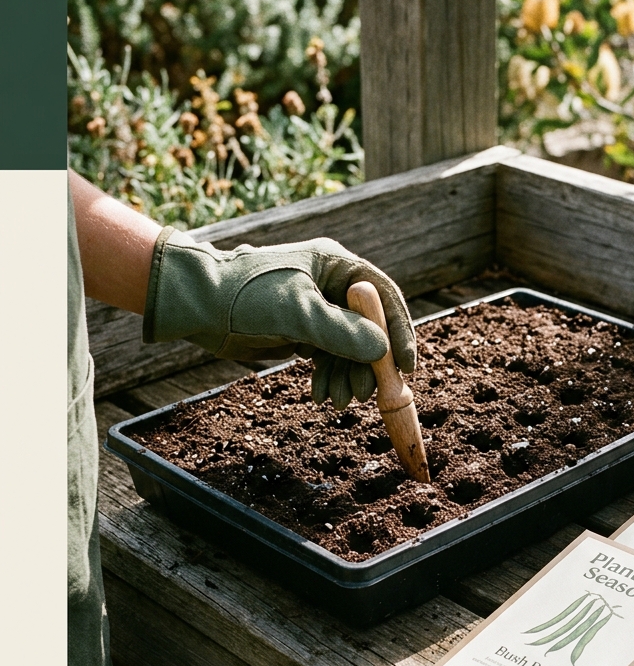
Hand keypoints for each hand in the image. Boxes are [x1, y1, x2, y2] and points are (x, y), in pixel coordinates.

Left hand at [144, 229, 415, 408]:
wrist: (196, 305)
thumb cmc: (245, 296)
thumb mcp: (297, 314)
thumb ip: (342, 333)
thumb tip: (382, 351)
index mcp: (336, 265)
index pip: (383, 297)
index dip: (398, 332)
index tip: (405, 366)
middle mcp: (332, 285)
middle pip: (369, 327)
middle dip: (369, 364)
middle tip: (366, 393)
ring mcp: (318, 309)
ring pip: (349, 348)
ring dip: (347, 376)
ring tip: (339, 400)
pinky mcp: (303, 331)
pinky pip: (329, 357)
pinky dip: (328, 377)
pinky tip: (321, 395)